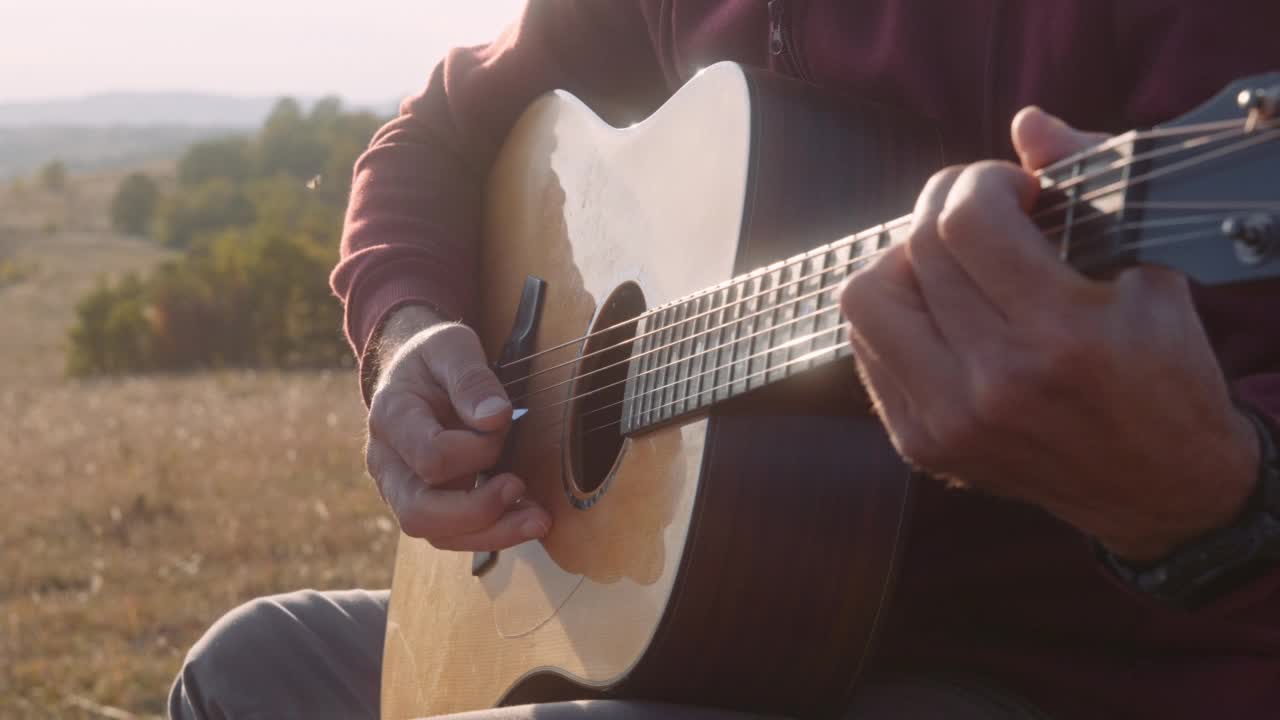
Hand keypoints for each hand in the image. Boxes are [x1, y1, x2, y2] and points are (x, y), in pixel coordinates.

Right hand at [365, 305, 551, 550]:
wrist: (412, 371)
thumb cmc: (433, 357)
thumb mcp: (452, 346)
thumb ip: (471, 378)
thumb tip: (494, 418)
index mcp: (392, 417)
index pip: (429, 457)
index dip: (474, 450)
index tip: (502, 423)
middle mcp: (388, 463)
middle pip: (419, 513)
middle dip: (478, 510)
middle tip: (519, 486)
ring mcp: (403, 489)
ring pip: (438, 534)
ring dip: (492, 533)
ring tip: (538, 518)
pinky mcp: (427, 503)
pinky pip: (455, 534)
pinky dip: (494, 532)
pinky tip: (527, 516)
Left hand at [839, 108, 1258, 562]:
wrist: (1157, 488)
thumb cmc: (1162, 372)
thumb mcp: (1149, 269)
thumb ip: (1089, 181)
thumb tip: (1026, 124)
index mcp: (1060, 335)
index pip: (965, 221)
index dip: (979, 181)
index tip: (1010, 189)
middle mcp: (993, 382)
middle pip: (913, 253)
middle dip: (942, 207)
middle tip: (977, 211)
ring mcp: (946, 420)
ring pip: (865, 301)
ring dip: (903, 263)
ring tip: (950, 265)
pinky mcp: (919, 444)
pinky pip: (867, 350)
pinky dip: (896, 316)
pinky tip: (940, 313)